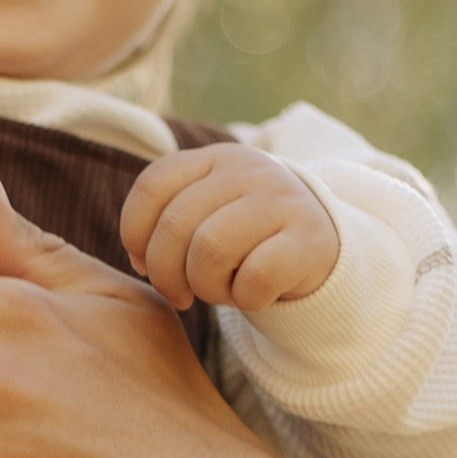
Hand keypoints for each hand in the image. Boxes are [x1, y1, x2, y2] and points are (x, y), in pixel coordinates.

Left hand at [121, 144, 338, 315]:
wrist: (322, 246)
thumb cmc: (248, 238)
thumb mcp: (208, 214)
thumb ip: (167, 222)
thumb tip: (139, 260)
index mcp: (216, 159)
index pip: (152, 186)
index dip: (135, 234)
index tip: (144, 265)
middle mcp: (248, 171)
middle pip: (176, 225)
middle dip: (166, 274)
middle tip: (180, 294)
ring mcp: (280, 201)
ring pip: (210, 250)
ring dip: (206, 286)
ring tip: (220, 290)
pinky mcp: (308, 240)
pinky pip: (254, 278)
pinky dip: (245, 298)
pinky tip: (253, 295)